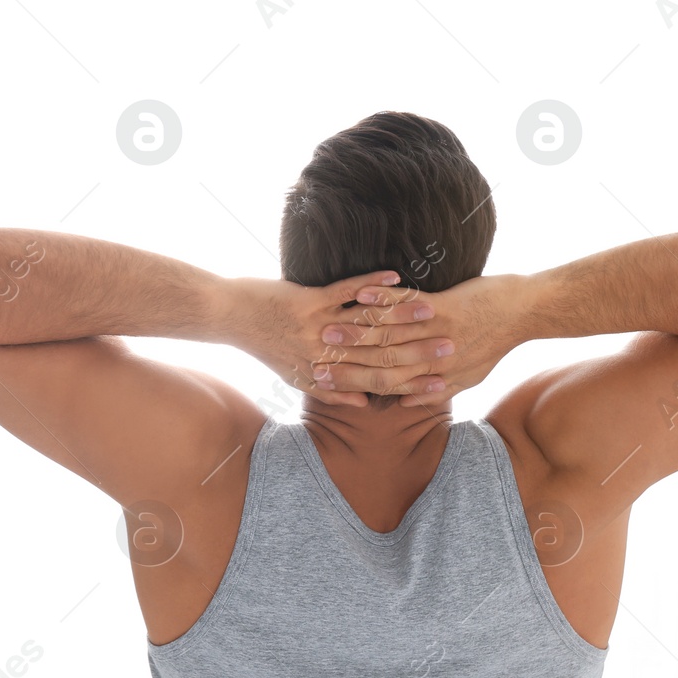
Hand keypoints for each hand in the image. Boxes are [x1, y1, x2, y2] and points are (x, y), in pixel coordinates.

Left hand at [226, 271, 458, 406]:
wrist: (228, 317)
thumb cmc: (262, 344)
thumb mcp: (294, 374)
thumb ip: (330, 389)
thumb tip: (362, 400)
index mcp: (323, 374)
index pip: (374, 380)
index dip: (409, 382)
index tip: (440, 381)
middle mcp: (323, 355)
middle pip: (377, 354)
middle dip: (416, 350)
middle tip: (450, 345)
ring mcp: (317, 328)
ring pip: (368, 324)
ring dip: (401, 315)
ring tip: (433, 310)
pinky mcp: (308, 302)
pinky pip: (346, 292)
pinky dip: (371, 284)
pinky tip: (396, 276)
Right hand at [315, 273, 530, 407]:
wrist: (526, 313)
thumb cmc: (497, 341)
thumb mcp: (470, 375)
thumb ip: (437, 390)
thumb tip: (408, 402)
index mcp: (439, 378)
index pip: (389, 386)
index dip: (356, 387)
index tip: (328, 385)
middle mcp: (436, 361)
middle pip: (382, 365)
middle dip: (346, 362)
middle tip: (315, 359)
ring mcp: (440, 335)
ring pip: (390, 337)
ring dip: (356, 331)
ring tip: (327, 327)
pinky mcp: (447, 309)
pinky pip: (408, 306)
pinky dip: (383, 299)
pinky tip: (360, 293)